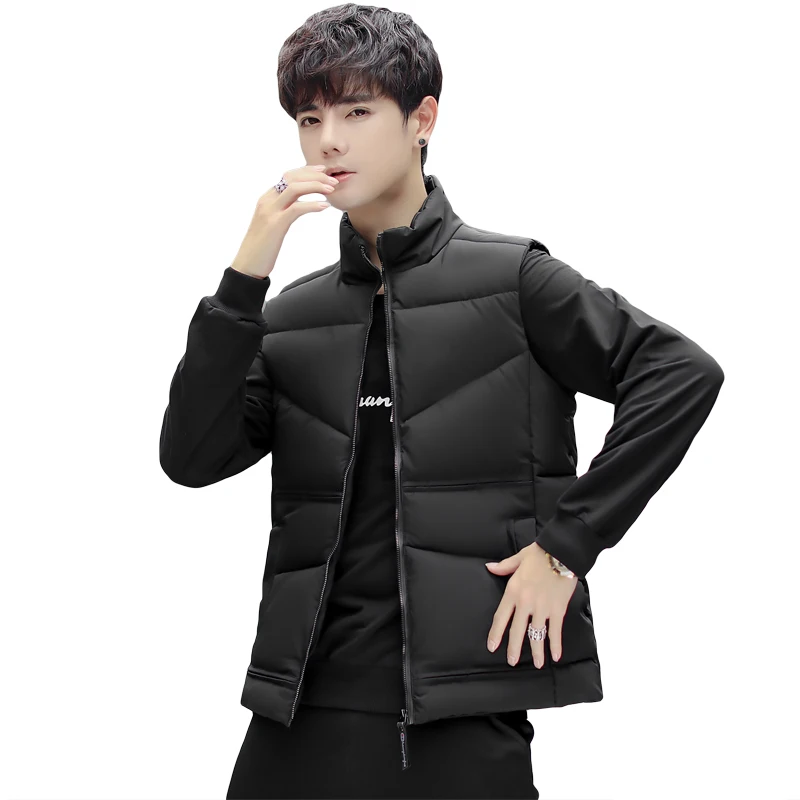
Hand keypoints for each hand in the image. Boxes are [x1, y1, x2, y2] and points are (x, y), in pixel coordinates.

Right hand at [231, 164, 339, 278]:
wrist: (246, 265)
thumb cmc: (261, 247)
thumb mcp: (272, 223)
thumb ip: (282, 211)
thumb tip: (296, 206)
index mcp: (267, 198)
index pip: (288, 176)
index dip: (307, 170)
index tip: (323, 171)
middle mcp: (267, 200)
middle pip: (292, 177)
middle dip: (315, 175)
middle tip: (333, 179)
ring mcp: (270, 211)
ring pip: (295, 188)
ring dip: (316, 185)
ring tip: (332, 189)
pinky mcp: (275, 225)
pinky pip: (296, 209)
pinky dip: (312, 205)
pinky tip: (324, 206)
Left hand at [485, 543, 577, 667]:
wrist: (562, 552)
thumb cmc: (540, 554)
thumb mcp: (518, 559)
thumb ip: (503, 567)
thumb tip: (489, 567)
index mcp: (513, 591)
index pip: (501, 617)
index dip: (496, 633)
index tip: (492, 646)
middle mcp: (526, 602)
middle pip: (517, 630)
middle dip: (514, 648)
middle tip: (511, 661)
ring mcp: (542, 608)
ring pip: (537, 634)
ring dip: (537, 651)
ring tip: (538, 664)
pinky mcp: (558, 609)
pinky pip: (555, 631)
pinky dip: (556, 644)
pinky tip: (555, 655)